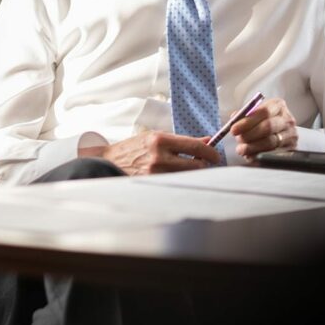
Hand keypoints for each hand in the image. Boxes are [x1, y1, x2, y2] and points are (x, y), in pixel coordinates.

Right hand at [85, 131, 219, 175]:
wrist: (108, 162)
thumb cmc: (133, 148)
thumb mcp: (155, 137)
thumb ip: (181, 140)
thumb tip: (206, 140)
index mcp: (159, 140)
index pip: (195, 147)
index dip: (210, 152)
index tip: (215, 155)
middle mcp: (158, 157)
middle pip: (196, 165)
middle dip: (204, 164)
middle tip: (206, 163)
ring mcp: (155, 174)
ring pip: (188, 177)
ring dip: (194, 174)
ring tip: (192, 170)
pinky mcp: (152, 186)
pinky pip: (177, 185)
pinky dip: (182, 182)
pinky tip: (179, 179)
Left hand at [230, 97, 297, 160]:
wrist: (280, 131)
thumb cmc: (263, 121)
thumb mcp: (255, 113)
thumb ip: (245, 115)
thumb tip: (234, 117)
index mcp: (278, 106)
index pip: (263, 112)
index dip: (247, 121)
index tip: (234, 129)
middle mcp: (287, 119)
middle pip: (268, 127)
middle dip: (250, 134)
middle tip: (238, 140)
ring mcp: (291, 134)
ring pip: (271, 142)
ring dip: (253, 147)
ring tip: (241, 150)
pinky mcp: (291, 148)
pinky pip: (273, 154)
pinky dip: (259, 156)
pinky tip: (250, 156)